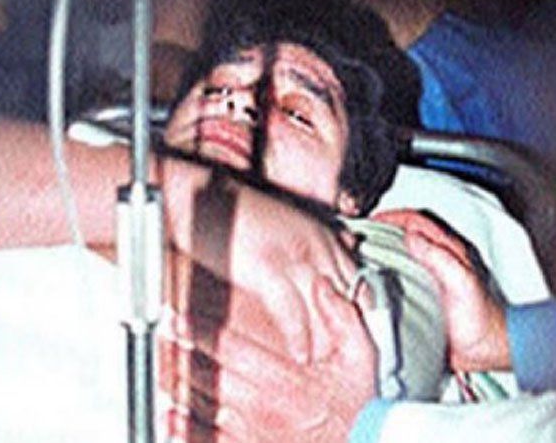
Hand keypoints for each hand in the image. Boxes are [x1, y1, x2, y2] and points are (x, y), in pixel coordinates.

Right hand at [161, 167, 361, 359]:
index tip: (355, 331)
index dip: (359, 308)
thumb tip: (334, 254)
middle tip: (345, 354)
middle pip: (348, 296)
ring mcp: (296, 257)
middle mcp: (316, 244)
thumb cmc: (233, 211)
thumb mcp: (282, 223)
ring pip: (327, 309)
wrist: (197, 195)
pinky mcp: (270, 269)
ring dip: (327, 339)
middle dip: (348, 328)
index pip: (357, 278)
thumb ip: (310, 244)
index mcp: (320, 234)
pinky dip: (299, 338)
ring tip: (325, 359)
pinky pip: (294, 313)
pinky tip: (300, 353)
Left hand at [162, 277, 376, 441]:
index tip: (178, 317)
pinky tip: (169, 417)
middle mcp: (262, 406)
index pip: (231, 349)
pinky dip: (184, 428)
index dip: (199, 331)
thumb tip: (323, 286)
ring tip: (157, 367)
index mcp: (284, 380)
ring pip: (201, 405)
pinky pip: (207, 440)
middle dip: (178, 353)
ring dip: (175, 385)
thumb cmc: (359, 408)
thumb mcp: (362, 357)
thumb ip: (342, 319)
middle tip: (157, 336)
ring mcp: (252, 432)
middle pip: (206, 375)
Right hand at [372, 209, 509, 371]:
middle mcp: (437, 259)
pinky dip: (382, 272)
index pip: (417, 221)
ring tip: (358, 252)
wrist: (486, 349)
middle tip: (358, 234)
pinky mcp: (421, 294)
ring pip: (400, 253)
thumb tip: (412, 236)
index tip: (372, 220)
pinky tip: (370, 279)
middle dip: (381, 229)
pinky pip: (398, 276)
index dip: (393, 216)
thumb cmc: (481, 319)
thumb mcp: (462, 282)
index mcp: (449, 251)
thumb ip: (440, 257)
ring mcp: (428, 276)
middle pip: (405, 233)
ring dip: (380, 249)